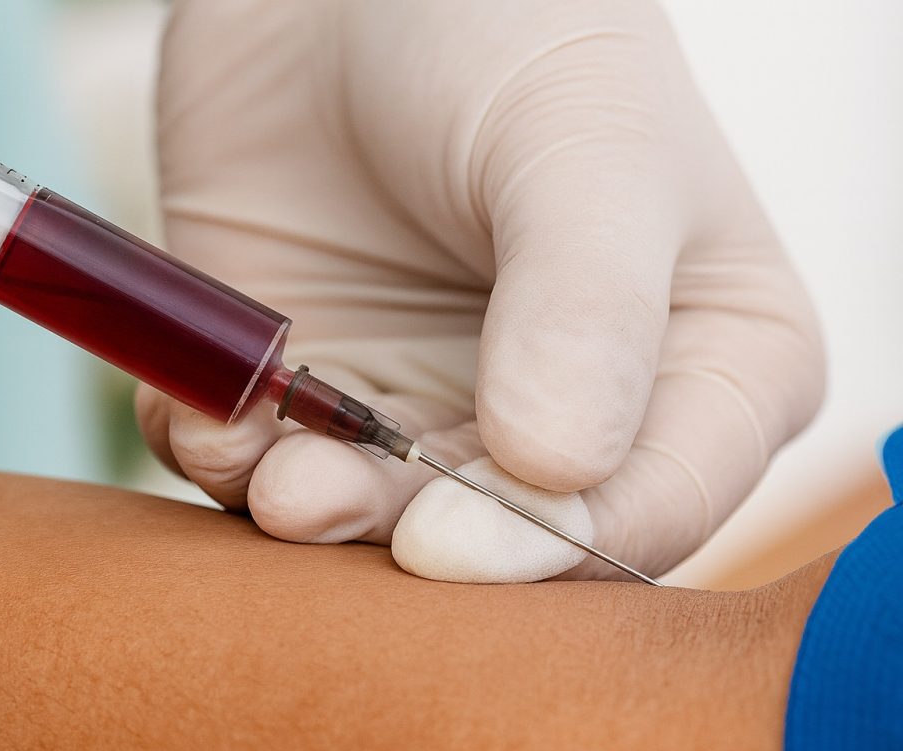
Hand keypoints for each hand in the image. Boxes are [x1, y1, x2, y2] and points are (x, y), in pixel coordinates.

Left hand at [137, 0, 823, 579]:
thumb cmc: (503, 26)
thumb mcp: (583, 145)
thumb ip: (590, 304)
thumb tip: (558, 466)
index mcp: (706, 359)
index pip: (656, 499)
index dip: (552, 541)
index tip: (447, 539)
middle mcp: (574, 407)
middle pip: (508, 534)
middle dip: (402, 533)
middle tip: (310, 501)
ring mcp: (437, 404)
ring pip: (378, 516)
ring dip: (304, 508)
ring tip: (248, 462)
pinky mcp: (322, 387)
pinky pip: (272, 465)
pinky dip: (229, 458)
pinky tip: (203, 414)